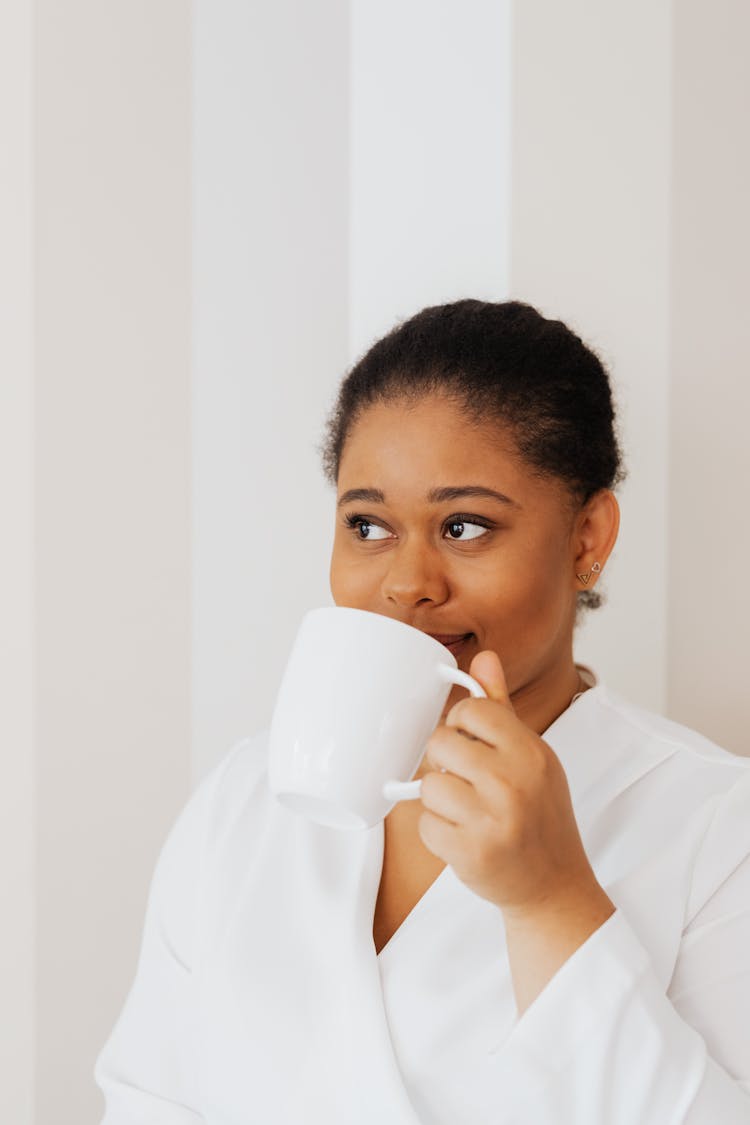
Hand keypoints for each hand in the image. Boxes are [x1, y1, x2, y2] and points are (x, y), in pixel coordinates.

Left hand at [418, 651, 603, 915]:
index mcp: (532, 753)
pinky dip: (438, 832)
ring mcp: (492, 820)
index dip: (461, 724)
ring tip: (467, 812)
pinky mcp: (471, 853)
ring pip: (428, 785)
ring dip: (440, 800)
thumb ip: (502, 708)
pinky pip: (425, 825)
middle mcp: (514, 783)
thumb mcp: (532, 756)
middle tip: (468, 782)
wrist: (554, 885)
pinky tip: (464, 837)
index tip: (470, 742)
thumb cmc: (540, 814)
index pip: (471, 710)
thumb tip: (484, 657)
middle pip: (440, 743)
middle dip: (446, 762)